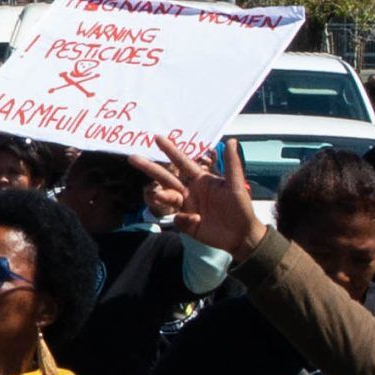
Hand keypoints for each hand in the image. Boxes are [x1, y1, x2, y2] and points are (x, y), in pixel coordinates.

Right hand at [138, 137, 263, 259]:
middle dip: (150, 167)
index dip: (171, 150)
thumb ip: (232, 164)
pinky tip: (197, 221)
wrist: (242, 236)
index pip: (183, 163)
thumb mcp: (237, 185)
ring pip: (167, 198)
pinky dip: (184, 219)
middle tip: (132, 158)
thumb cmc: (241, 208)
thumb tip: (232, 141)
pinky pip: (177, 219)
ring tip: (159, 195)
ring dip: (162, 196)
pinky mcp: (185, 223)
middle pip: (166, 178)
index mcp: (201, 180)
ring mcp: (186, 207)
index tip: (158, 138)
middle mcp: (190, 191)